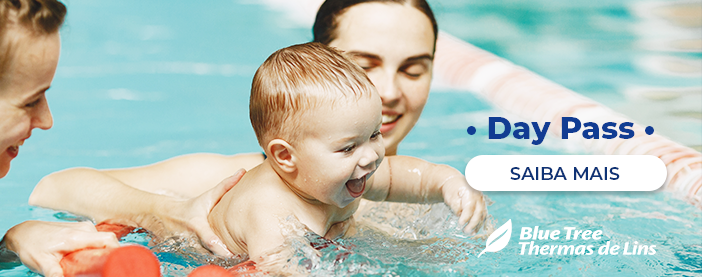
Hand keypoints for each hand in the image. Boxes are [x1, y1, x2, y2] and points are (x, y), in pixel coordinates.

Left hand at [3, 220, 118, 276]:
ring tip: (91, 263)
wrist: (23, 233)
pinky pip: (96, 238)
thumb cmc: (31, 247)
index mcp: (76, 237)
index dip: (118, 251)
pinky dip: (96, 247)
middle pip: (107, 241)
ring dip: (100, 252)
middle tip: (101, 268)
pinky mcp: (81, 228)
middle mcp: (83, 229)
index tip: (118, 262)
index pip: (108, 240)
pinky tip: (86, 257)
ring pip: (102, 240)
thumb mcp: (42, 264)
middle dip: (108, 255)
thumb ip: (55, 275)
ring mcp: (83, 226)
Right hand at [158, 169, 244, 256]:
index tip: (232, 254)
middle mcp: (192, 240)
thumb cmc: (193, 206)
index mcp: (197, 225)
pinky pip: (205, 262)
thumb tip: (243, 170)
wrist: (165, 217)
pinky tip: (230, 260)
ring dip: (223, 260)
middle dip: (227, 256)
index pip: (209, 239)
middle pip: (212, 254)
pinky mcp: (189, 256)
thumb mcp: (208, 196)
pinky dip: (216, 263)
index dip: (220, 248)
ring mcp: (189, 250)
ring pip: (209, 260)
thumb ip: (226, 185)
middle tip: (244, 255)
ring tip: (240, 257)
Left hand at [441, 175, 486, 233]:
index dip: (466, 217)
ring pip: (482, 214)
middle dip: (473, 223)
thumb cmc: (452, 190)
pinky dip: (480, 222)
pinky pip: (483, 215)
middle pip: (478, 212)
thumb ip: (455, 206)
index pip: (470, 207)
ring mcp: (481, 201)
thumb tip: (459, 215)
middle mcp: (478, 197)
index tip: (460, 223)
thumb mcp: (450, 196)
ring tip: (471, 233)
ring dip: (477, 225)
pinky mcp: (482, 205)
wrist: (456, 183)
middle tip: (466, 231)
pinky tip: (476, 229)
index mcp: (470, 193)